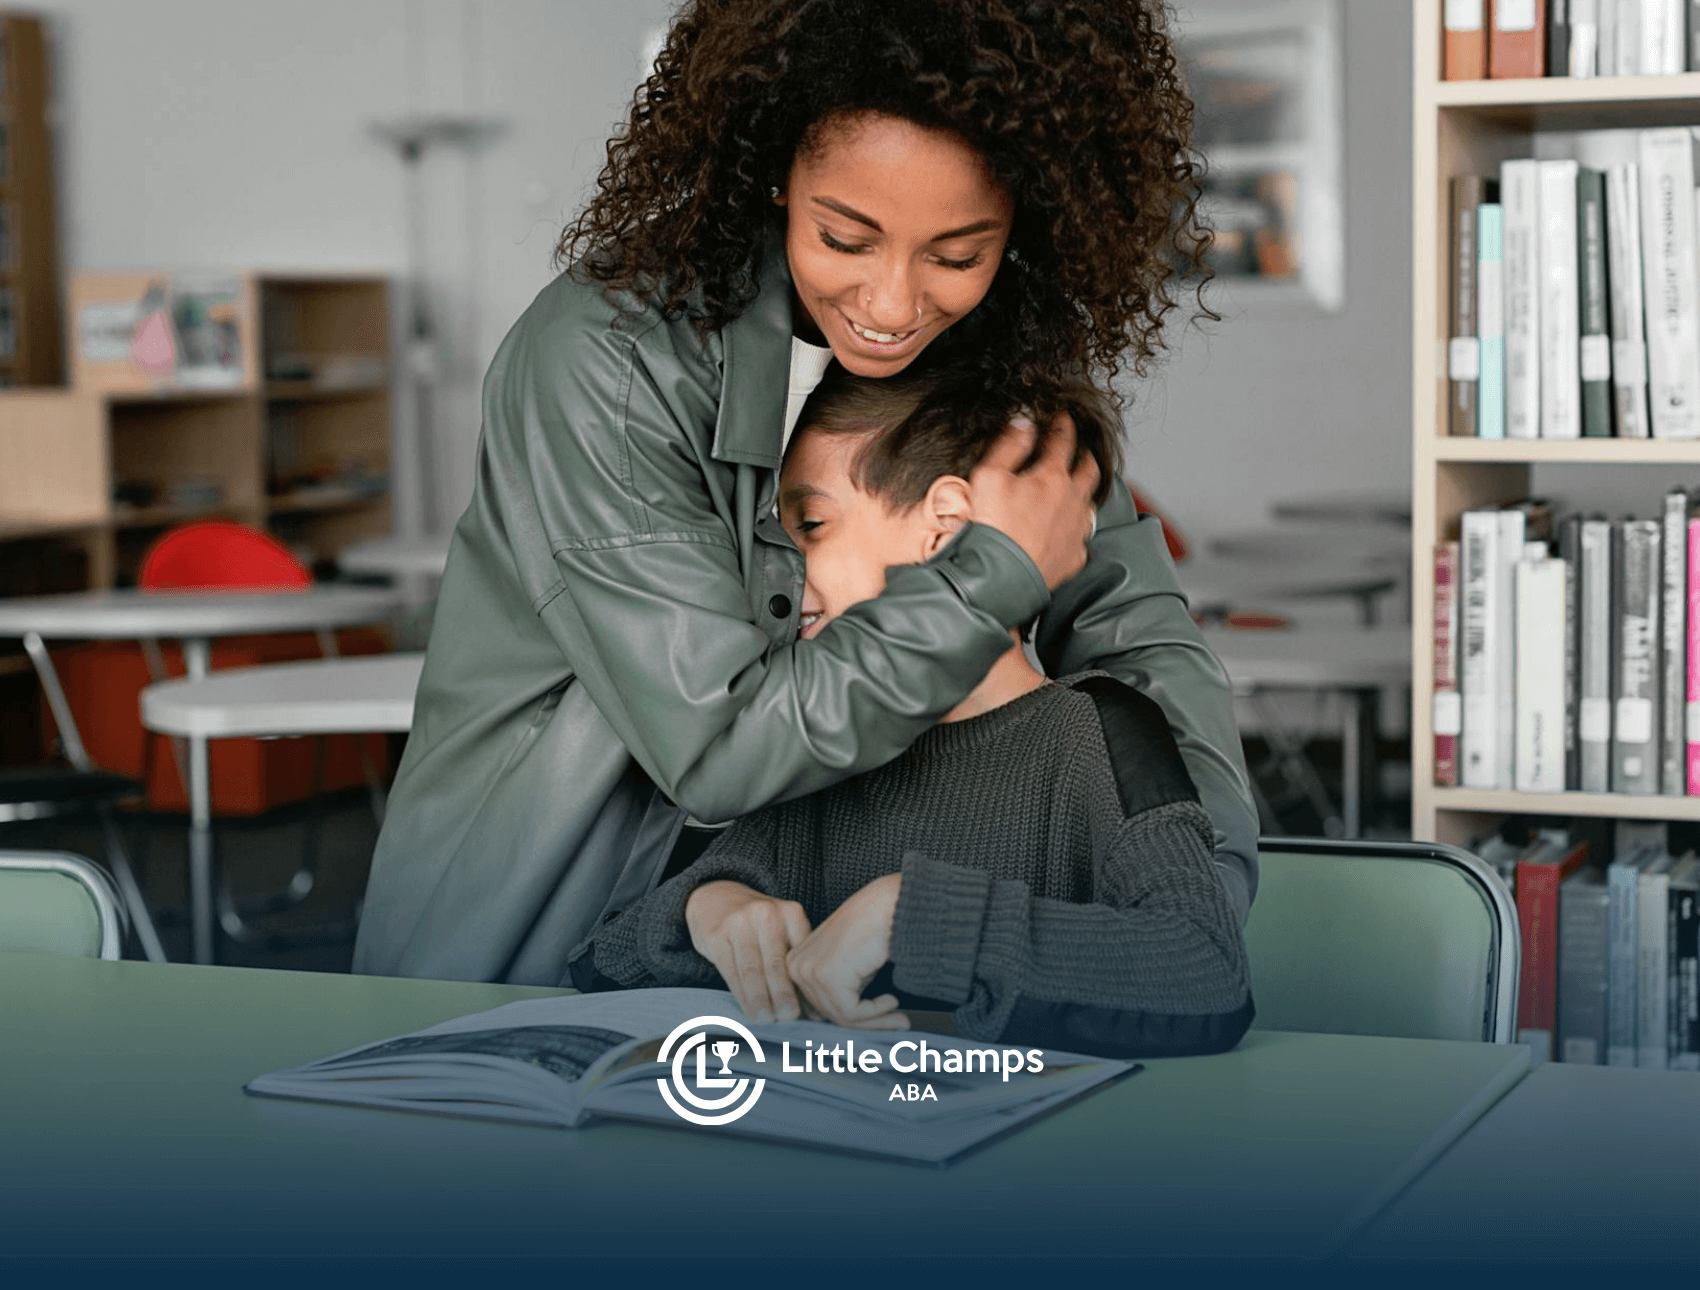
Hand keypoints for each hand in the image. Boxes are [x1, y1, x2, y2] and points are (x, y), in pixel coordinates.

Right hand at [685, 881, 811, 1023]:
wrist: (717, 899)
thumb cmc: (758, 925)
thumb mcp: (781, 930)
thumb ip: (794, 960)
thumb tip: (813, 1008)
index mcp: (791, 913)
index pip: (799, 955)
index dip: (806, 985)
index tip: (813, 1010)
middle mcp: (766, 914)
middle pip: (776, 961)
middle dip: (784, 992)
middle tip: (790, 1016)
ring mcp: (739, 923)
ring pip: (752, 968)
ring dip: (760, 997)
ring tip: (767, 1018)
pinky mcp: (717, 934)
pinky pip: (731, 970)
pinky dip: (741, 994)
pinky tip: (748, 1010)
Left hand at [786, 874, 908, 1030]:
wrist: (888, 904)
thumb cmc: (874, 929)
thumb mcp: (850, 967)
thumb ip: (840, 992)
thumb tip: (848, 1022)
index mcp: (796, 963)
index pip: (817, 1007)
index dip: (852, 1018)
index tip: (880, 1020)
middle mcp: (796, 967)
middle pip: (828, 1014)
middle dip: (866, 1022)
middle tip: (896, 1021)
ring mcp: (809, 971)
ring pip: (841, 1017)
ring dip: (876, 1019)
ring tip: (898, 1013)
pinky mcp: (828, 976)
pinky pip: (852, 1013)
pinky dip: (876, 1012)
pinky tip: (891, 1000)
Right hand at [968, 412, 1099, 590]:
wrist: (1001, 578)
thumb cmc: (993, 528)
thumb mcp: (989, 477)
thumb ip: (1009, 447)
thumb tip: (1024, 425)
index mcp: (1052, 477)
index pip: (1063, 441)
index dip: (1063, 425)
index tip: (1063, 418)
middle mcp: (1073, 500)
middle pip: (1089, 470)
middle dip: (1086, 456)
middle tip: (1081, 451)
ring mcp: (1077, 530)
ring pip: (1090, 503)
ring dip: (1084, 492)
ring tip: (1076, 488)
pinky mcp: (1074, 556)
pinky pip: (1081, 536)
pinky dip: (1075, 527)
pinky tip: (1067, 528)